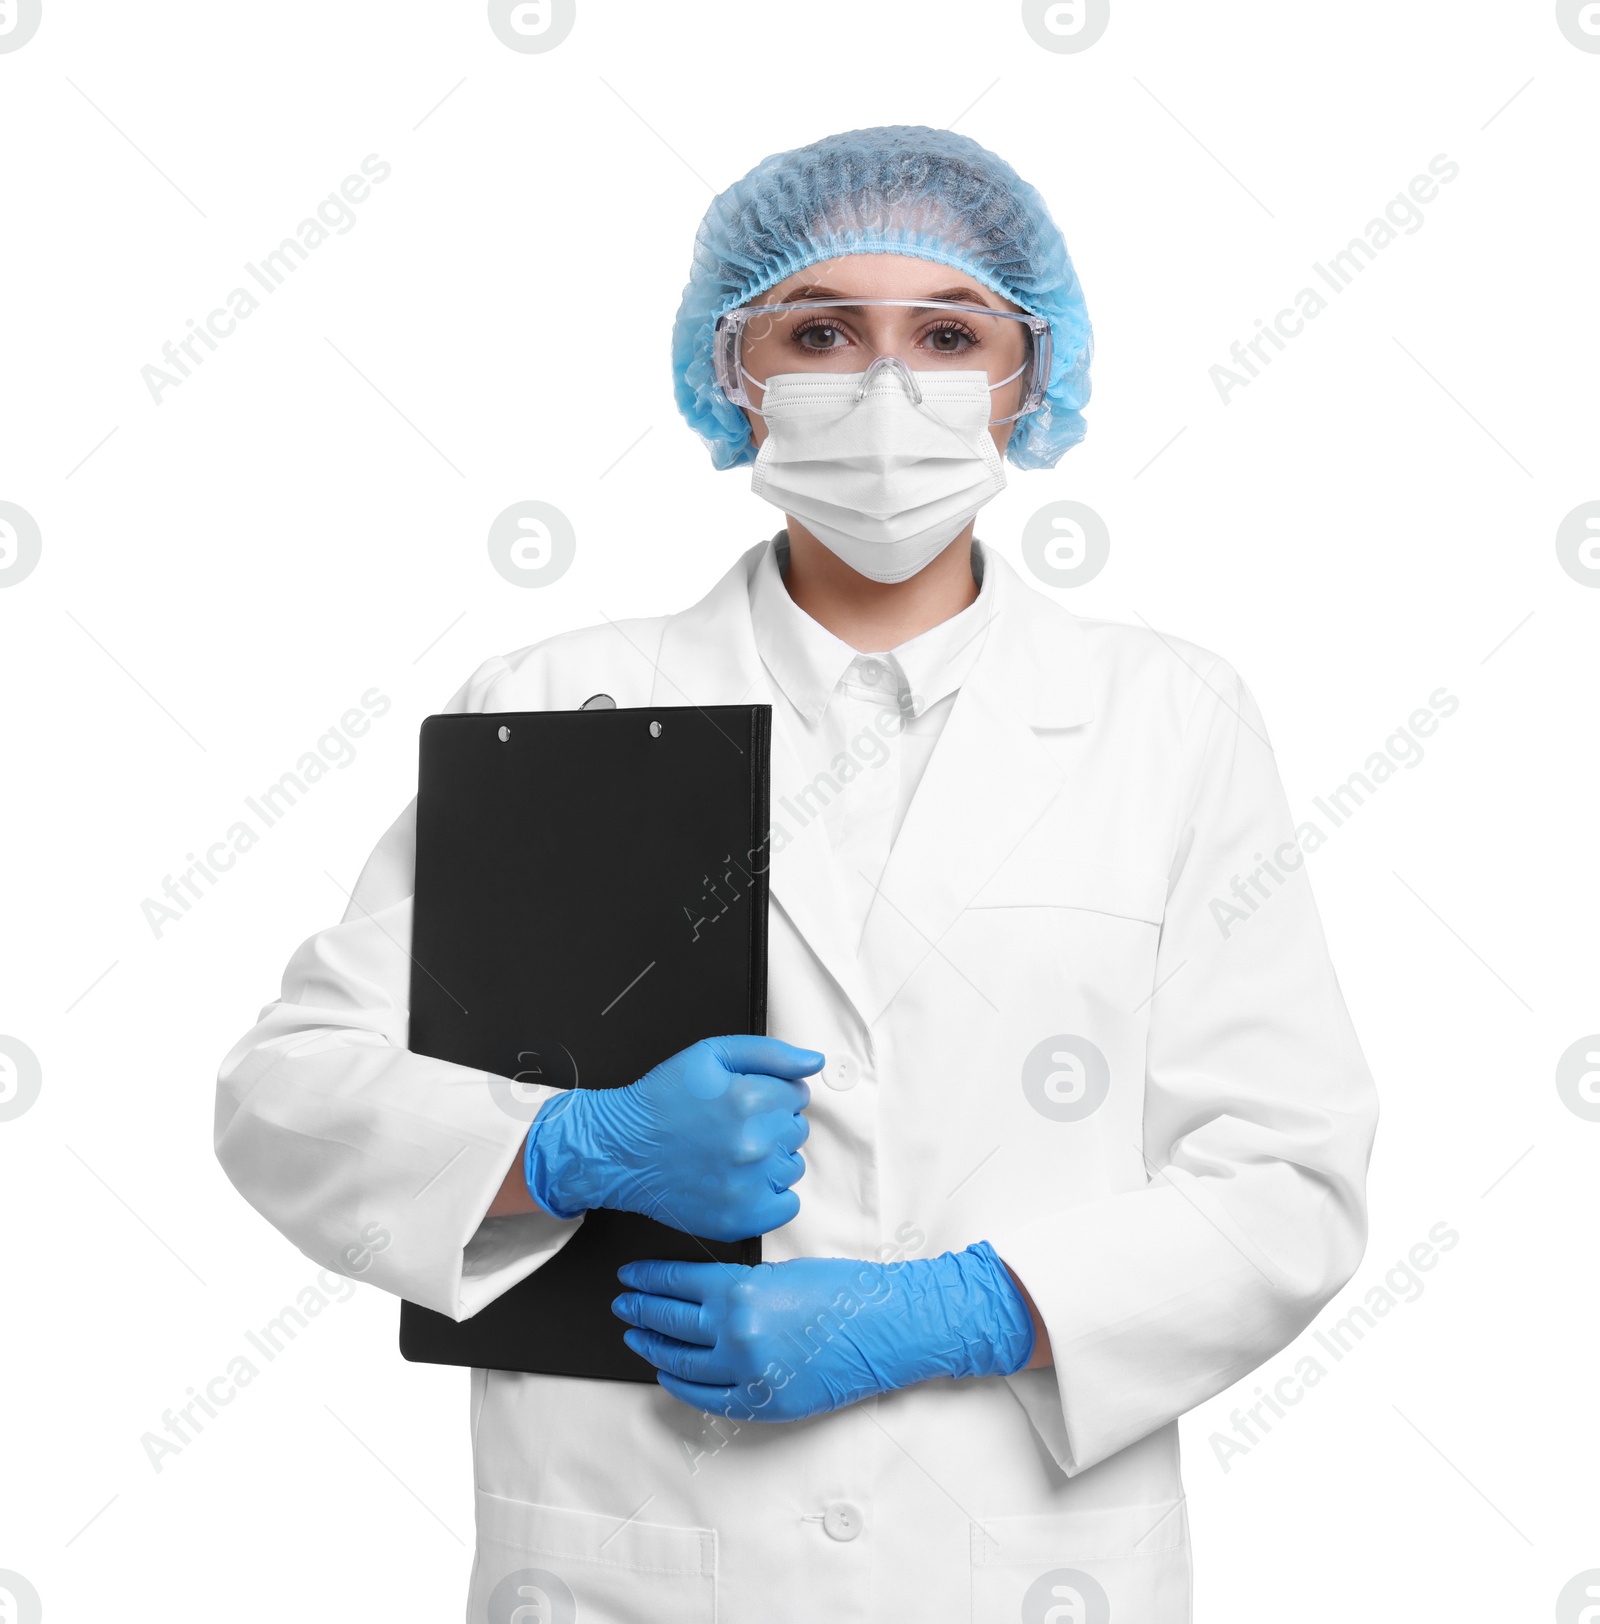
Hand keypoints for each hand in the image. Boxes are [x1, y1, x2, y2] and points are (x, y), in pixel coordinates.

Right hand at [522, 1035, 821, 1240]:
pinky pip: (786, 1205)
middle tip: (733, 1125)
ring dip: (772, 1158)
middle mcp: (754, 1144)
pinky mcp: (739, 1218)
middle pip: (797, 1129)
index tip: (745, 1100)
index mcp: (750, 1100)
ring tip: (733, 1153)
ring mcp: (748, 1185)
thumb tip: (812, 1063)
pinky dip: (771, 1194)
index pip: (797, 1095)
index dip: (771, 1094)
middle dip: (772, 1123)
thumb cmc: (660, 1101)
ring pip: (793, 1166)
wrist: (620, 1149)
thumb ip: (770, 1054)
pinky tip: (743, 1180)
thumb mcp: (710, 1055)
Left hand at [611, 1242, 1034, 1420]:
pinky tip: (667, 1374)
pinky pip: (706, 1396)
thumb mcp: (783, 1271)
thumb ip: (739, 1283)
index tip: (630, 1276)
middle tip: (622, 1303)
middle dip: (640, 1310)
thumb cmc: (845, 1290)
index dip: (647, 1280)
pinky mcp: (762, 1401)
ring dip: (653, 1347)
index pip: (676, 1284)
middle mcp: (735, 1333)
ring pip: (680, 1361)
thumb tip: (701, 1292)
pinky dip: (680, 1384)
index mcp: (740, 1291)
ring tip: (636, 1335)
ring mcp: (746, 1372)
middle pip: (669, 1321)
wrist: (888, 1327)